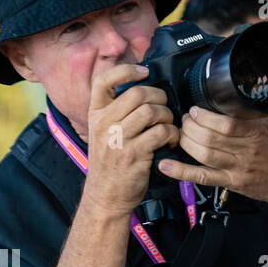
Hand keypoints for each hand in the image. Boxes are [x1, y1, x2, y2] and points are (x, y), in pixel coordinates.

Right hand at [83, 63, 179, 217]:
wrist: (105, 196)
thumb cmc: (110, 163)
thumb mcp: (103, 133)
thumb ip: (116, 112)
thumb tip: (143, 88)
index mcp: (95, 115)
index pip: (103, 81)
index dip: (126, 70)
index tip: (144, 72)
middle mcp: (103, 124)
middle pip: (137, 93)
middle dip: (159, 97)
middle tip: (164, 108)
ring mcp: (117, 139)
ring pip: (151, 111)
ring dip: (167, 116)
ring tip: (169, 126)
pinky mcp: (133, 154)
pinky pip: (161, 132)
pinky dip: (172, 134)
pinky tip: (171, 141)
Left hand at [157, 107, 267, 208]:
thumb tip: (260, 76)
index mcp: (260, 133)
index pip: (229, 125)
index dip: (207, 117)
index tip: (196, 108)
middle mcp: (248, 151)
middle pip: (211, 139)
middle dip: (191, 126)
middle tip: (185, 117)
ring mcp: (238, 168)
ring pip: (204, 155)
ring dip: (186, 142)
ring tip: (181, 132)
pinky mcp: (231, 182)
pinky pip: (203, 178)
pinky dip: (182, 172)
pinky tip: (166, 165)